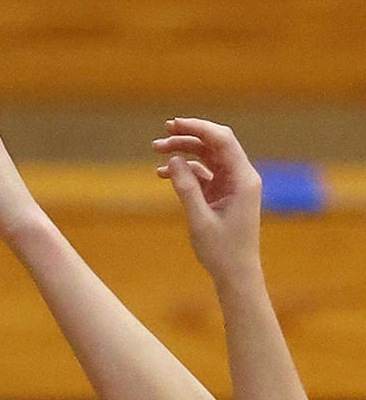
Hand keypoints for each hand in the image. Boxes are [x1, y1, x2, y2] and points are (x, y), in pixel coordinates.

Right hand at [153, 118, 262, 282]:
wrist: (236, 273)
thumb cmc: (223, 251)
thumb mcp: (200, 219)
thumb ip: (186, 188)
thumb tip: (173, 160)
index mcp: (243, 179)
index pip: (223, 141)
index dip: (199, 128)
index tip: (174, 125)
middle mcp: (240, 177)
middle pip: (214, 143)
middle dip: (188, 135)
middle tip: (163, 132)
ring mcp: (231, 183)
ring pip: (206, 155)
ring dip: (183, 150)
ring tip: (156, 150)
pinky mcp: (222, 192)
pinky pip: (202, 171)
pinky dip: (183, 169)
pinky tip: (162, 173)